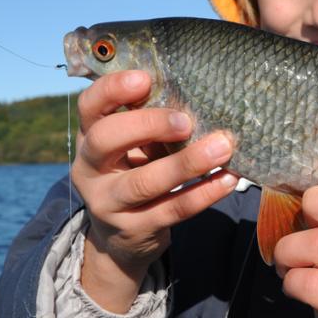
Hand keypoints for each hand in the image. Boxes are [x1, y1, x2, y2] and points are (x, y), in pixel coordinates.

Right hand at [72, 70, 238, 311]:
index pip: (89, 106)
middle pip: (105, 139)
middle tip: (186, 121)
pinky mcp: (135, 229)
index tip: (145, 79)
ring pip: (144, 182)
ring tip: (222, 147)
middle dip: (147, 124)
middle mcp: (90, 169)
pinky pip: (173, 210)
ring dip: (187, 162)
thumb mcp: (133, 147)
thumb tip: (198, 97)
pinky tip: (227, 179)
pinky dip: (204, 193)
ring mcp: (108, 203)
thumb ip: (151, 123)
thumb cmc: (135, 172)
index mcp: (90, 138)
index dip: (112, 89)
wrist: (121, 238)